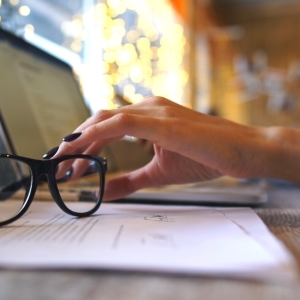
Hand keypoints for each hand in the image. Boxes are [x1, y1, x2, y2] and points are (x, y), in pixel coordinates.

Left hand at [55, 96, 269, 200]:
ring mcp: (154, 110)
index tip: (66, 166)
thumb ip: (131, 180)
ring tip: (63, 166)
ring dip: (79, 143)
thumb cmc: (208, 157)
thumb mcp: (159, 173)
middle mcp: (148, 107)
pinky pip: (119, 124)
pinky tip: (81, 153)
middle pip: (97, 120)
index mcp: (148, 115)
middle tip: (57, 168)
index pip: (104, 126)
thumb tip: (105, 191)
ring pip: (103, 120)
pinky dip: (95, 137)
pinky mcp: (161, 120)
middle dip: (73, 144)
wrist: (243, 152)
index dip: (81, 145)